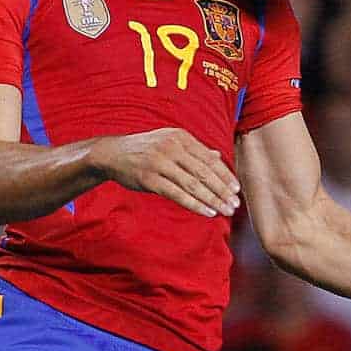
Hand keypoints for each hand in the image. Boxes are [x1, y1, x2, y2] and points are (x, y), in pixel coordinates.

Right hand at [90, 128, 240, 217]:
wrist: (113, 153)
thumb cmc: (146, 149)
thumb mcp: (170, 142)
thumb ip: (194, 150)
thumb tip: (217, 158)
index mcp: (180, 137)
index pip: (209, 159)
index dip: (224, 175)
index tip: (236, 189)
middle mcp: (172, 148)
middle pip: (203, 172)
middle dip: (221, 190)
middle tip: (234, 204)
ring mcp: (160, 163)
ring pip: (192, 184)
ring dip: (211, 199)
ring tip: (224, 211)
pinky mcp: (150, 179)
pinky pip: (177, 194)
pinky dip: (194, 204)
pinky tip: (207, 212)